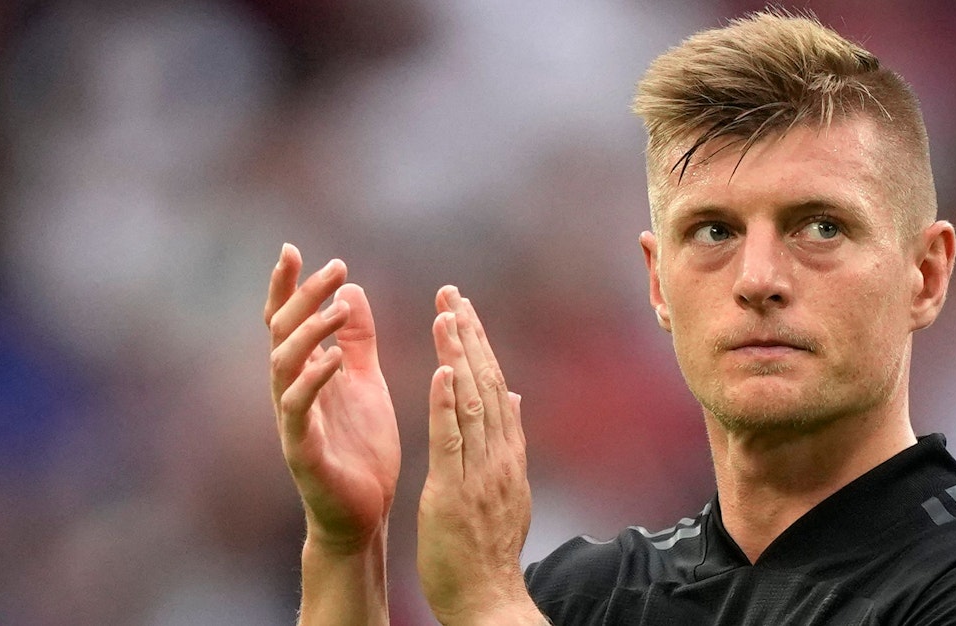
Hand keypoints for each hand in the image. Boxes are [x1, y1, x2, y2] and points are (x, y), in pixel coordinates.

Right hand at [265, 243, 400, 553]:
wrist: (365, 511)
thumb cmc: (361, 446)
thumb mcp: (364, 380)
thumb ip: (358, 338)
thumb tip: (350, 290)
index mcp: (305, 374)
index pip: (287, 321)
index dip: (287, 286)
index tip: (294, 249)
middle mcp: (290, 391)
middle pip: (282, 333)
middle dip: (304, 297)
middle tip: (334, 266)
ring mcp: (291, 420)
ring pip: (283, 366)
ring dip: (309, 332)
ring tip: (337, 306)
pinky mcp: (301, 450)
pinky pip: (298, 409)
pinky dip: (314, 381)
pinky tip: (335, 359)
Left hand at [417, 286, 542, 623]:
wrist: (489, 596)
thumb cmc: (488, 549)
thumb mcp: (507, 489)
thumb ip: (509, 440)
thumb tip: (515, 397)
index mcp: (507, 453)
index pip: (495, 387)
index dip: (480, 346)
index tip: (465, 310)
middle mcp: (499, 455)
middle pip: (486, 384)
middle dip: (469, 336)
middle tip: (452, 294)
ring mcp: (479, 472)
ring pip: (470, 402)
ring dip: (458, 355)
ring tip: (445, 315)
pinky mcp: (454, 490)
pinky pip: (450, 440)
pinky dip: (445, 403)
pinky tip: (439, 370)